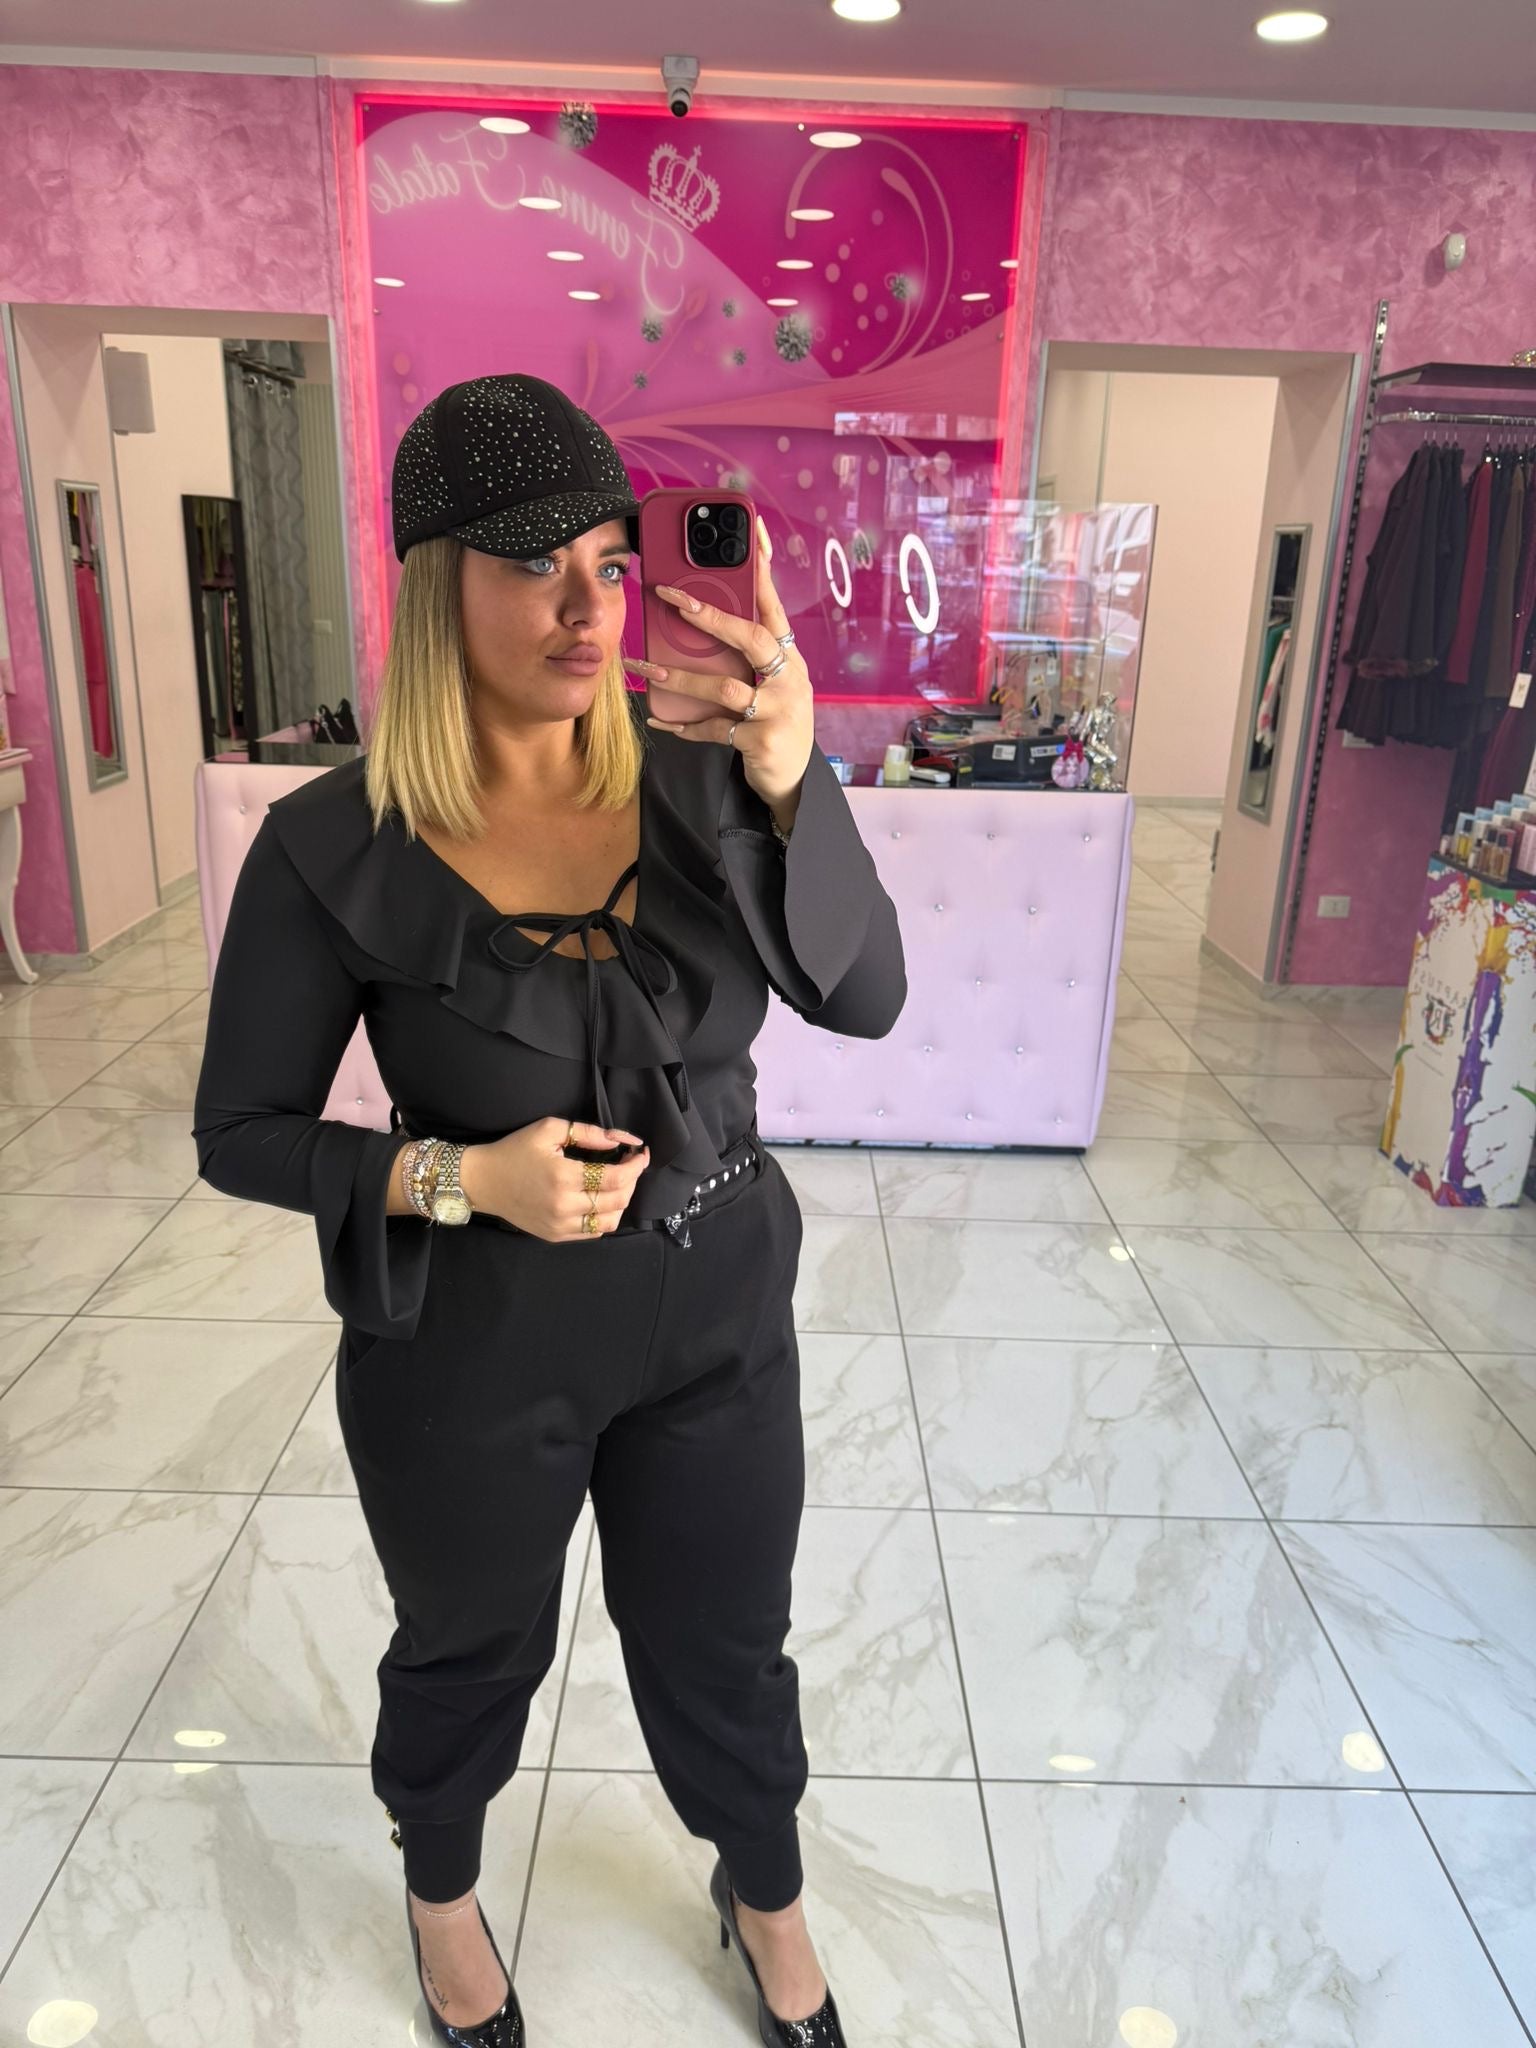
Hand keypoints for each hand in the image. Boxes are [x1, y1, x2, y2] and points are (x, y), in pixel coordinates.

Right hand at [460, 1118, 649, 1241]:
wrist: (483, 1181)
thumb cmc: (515, 1150)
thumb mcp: (549, 1129)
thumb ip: (588, 1133)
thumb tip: (621, 1140)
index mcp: (563, 1177)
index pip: (616, 1178)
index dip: (636, 1166)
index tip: (640, 1153)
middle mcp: (564, 1206)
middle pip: (618, 1200)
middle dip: (632, 1180)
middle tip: (630, 1165)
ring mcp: (560, 1225)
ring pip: (610, 1221)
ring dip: (622, 1201)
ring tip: (617, 1183)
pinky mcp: (556, 1236)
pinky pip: (593, 1231)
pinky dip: (605, 1216)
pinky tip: (600, 1199)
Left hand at [623, 515, 813, 820]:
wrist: (794, 780)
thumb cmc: (775, 722)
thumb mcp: (769, 684)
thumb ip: (743, 657)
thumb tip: (694, 624)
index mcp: (788, 657)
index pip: (774, 605)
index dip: (762, 568)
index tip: (750, 533)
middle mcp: (789, 678)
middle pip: (749, 637)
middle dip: (708, 615)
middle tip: (670, 597)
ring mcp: (779, 710)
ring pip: (724, 687)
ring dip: (680, 677)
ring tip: (646, 668)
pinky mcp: (764, 741)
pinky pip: (715, 729)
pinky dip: (685, 726)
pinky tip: (661, 720)